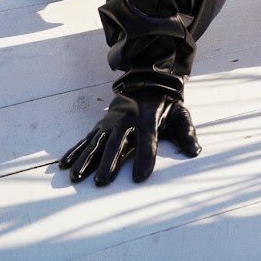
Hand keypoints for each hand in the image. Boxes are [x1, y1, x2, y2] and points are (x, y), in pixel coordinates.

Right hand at [59, 89, 200, 185]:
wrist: (148, 79)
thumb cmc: (165, 103)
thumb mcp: (179, 113)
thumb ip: (186, 131)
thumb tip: (194, 151)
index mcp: (149, 117)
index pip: (148, 139)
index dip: (145, 157)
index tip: (140, 177)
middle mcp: (127, 118)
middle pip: (117, 141)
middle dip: (108, 161)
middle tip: (101, 182)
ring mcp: (112, 120)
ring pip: (97, 141)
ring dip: (86, 159)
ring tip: (76, 177)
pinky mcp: (102, 123)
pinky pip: (87, 138)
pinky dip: (75, 150)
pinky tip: (65, 163)